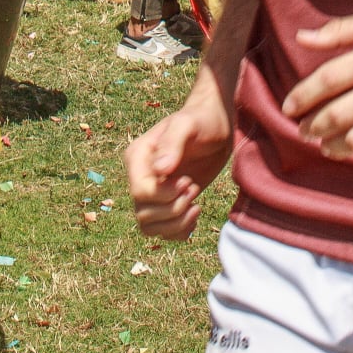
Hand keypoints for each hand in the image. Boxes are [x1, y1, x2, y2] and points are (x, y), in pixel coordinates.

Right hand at [125, 91, 232, 239]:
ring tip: (195, 203)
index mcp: (138, 158)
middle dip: (174, 209)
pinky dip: (179, 231)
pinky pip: (162, 231)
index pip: (140, 191)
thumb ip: (173, 143)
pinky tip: (195, 213)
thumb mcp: (187, 125)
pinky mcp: (166, 203)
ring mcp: (152, 192)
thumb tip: (160, 170)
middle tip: (193, 188)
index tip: (188, 181)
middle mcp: (139, 177)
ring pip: (149, 227)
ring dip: (176, 223)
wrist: (215, 127)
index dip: (165, 195)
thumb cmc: (201, 121)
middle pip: (143, 214)